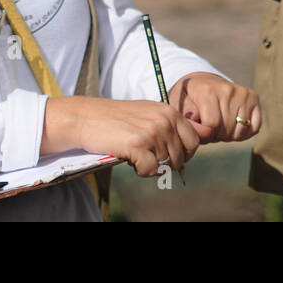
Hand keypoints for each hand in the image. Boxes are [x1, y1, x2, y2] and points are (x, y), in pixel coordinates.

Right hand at [42, 96, 201, 177]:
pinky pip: (151, 170)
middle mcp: (165, 120)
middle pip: (181, 156)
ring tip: (135, 154)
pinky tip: (131, 161)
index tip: (172, 157)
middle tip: (150, 159)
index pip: (194, 140)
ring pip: (164, 164)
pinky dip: (142, 171)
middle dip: (168, 164)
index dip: (185, 154)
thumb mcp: (148, 114)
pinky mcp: (138, 144)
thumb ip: (168, 126)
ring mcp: (152, 132)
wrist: (88, 117)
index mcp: (170, 111)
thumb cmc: (117, 119)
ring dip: (151, 165)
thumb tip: (189, 149)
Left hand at [168, 72, 261, 142]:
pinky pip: (255, 127)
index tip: (200, 128)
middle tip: (210, 125)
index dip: (205, 134)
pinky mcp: (253, 97)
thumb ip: (187, 121)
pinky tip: (233, 124)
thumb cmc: (189, 100)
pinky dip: (245, 132)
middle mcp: (227, 88)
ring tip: (220, 124)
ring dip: (230, 134)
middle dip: (217, 135)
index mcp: (207, 90)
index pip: (212, 126)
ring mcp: (242, 92)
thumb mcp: (179, 107)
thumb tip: (204, 132)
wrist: (202, 84)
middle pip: (226, 130)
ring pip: (241, 131)